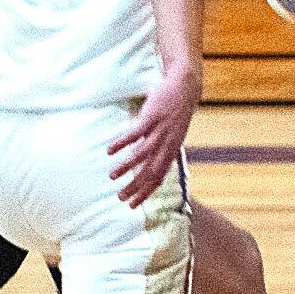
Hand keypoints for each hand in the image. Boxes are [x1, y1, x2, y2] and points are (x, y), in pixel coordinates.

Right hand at [108, 64, 200, 208]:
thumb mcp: (171, 136)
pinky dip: (121, 143)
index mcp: (171, 151)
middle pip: (150, 172)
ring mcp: (159, 131)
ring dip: (126, 167)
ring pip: (141, 155)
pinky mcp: (151, 117)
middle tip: (120, 197)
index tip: (132, 205)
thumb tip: (142, 164)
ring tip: (111, 176)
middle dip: (135, 187)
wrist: (185, 88)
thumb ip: (158, 150)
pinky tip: (109, 150)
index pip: (158, 178)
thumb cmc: (175, 113)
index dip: (145, 193)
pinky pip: (135, 133)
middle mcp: (166, 145)